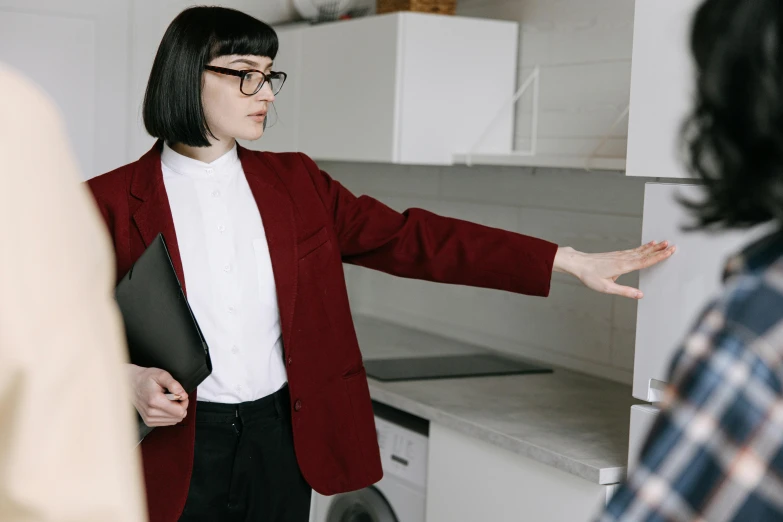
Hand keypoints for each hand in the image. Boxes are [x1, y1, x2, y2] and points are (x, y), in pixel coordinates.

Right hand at [127, 364, 188, 426]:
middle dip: (181, 406)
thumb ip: (174, 385)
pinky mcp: (149, 422)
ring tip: (168, 400)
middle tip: (175, 395)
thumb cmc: (146, 378)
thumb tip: (184, 396)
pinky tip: (164, 405)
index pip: (179, 411)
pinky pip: (167, 422)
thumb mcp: (162, 375)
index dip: (184, 402)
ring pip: (173, 421)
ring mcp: (149, 419)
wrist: (131, 383)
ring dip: (175, 411)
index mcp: (155, 401)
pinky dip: (169, 414)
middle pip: (178, 417)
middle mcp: (151, 413)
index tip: (181, 394)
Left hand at [553, 240, 675, 298]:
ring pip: (640, 250)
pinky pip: (634, 250)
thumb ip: (625, 291)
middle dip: (659, 250)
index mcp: (623, 266)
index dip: (658, 257)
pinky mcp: (617, 254)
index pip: (645, 261)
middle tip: (672, 245)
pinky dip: (643, 247)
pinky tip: (648, 245)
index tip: (669, 252)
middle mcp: (623, 258)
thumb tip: (640, 295)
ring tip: (664, 242)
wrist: (578, 263)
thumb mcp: (606, 288)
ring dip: (653, 247)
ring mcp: (620, 255)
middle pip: (645, 254)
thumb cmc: (590, 276)